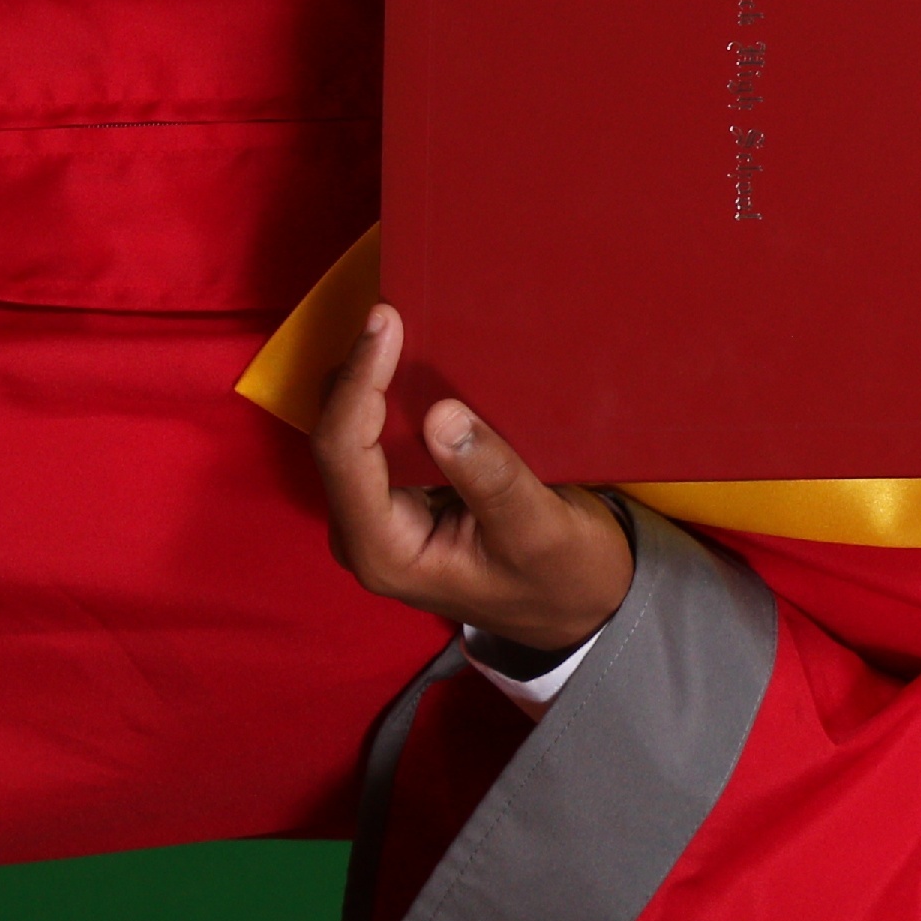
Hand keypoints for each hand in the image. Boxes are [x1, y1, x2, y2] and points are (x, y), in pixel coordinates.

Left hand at [313, 302, 635, 652]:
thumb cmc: (563, 579)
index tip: (388, 322)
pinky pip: (381, 434)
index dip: (359, 383)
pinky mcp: (398, 495)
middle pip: (338, 435)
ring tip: (408, 324)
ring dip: (377, 379)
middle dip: (363, 373)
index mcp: (384, 551)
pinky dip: (396, 393)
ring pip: (354, 429)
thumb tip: (440, 415)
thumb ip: (489, 479)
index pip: (345, 453)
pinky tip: (421, 358)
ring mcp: (378, 512)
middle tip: (399, 311)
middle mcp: (365, 530)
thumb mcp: (538, 532)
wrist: (581, 609)